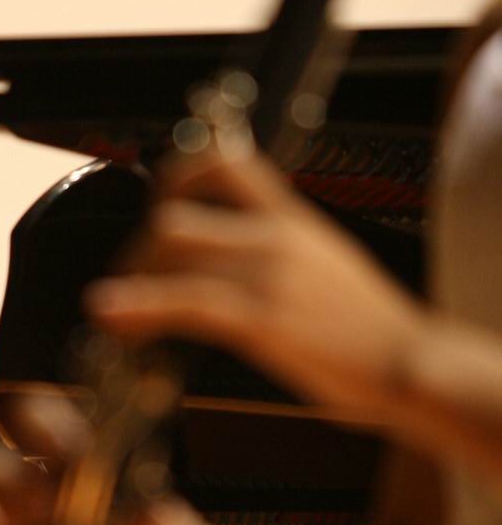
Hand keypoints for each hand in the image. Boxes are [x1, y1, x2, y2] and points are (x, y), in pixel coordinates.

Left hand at [86, 150, 430, 424]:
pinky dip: (137, 305)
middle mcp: (276, 235)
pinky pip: (184, 300)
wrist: (411, 363)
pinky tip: (112, 316)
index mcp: (292, 217)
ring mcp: (268, 273)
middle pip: (176, 216)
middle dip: (137, 253)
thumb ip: (279, 255)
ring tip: (114, 312)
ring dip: (130, 280)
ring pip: (171, 250)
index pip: (225, 161)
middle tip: (128, 287)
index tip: (153, 208)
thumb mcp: (323, 269)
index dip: (173, 176)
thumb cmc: (368, 330)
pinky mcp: (262, 317)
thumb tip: (233, 267)